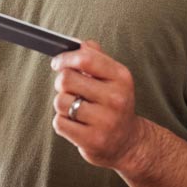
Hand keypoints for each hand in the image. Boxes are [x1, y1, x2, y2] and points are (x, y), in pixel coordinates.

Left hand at [50, 39, 145, 169]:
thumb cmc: (114, 104)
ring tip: (75, 109)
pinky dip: (62, 123)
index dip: (66, 58)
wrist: (128, 142)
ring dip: (61, 104)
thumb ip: (96, 57)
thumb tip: (77, 44)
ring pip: (60, 101)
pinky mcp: (92, 140)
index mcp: (121, 77)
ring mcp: (105, 121)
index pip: (86, 58)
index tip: (57, 63)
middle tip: (68, 89)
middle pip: (66, 79)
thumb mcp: (113, 78)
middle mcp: (116, 98)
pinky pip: (59, 123)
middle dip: (61, 83)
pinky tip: (76, 124)